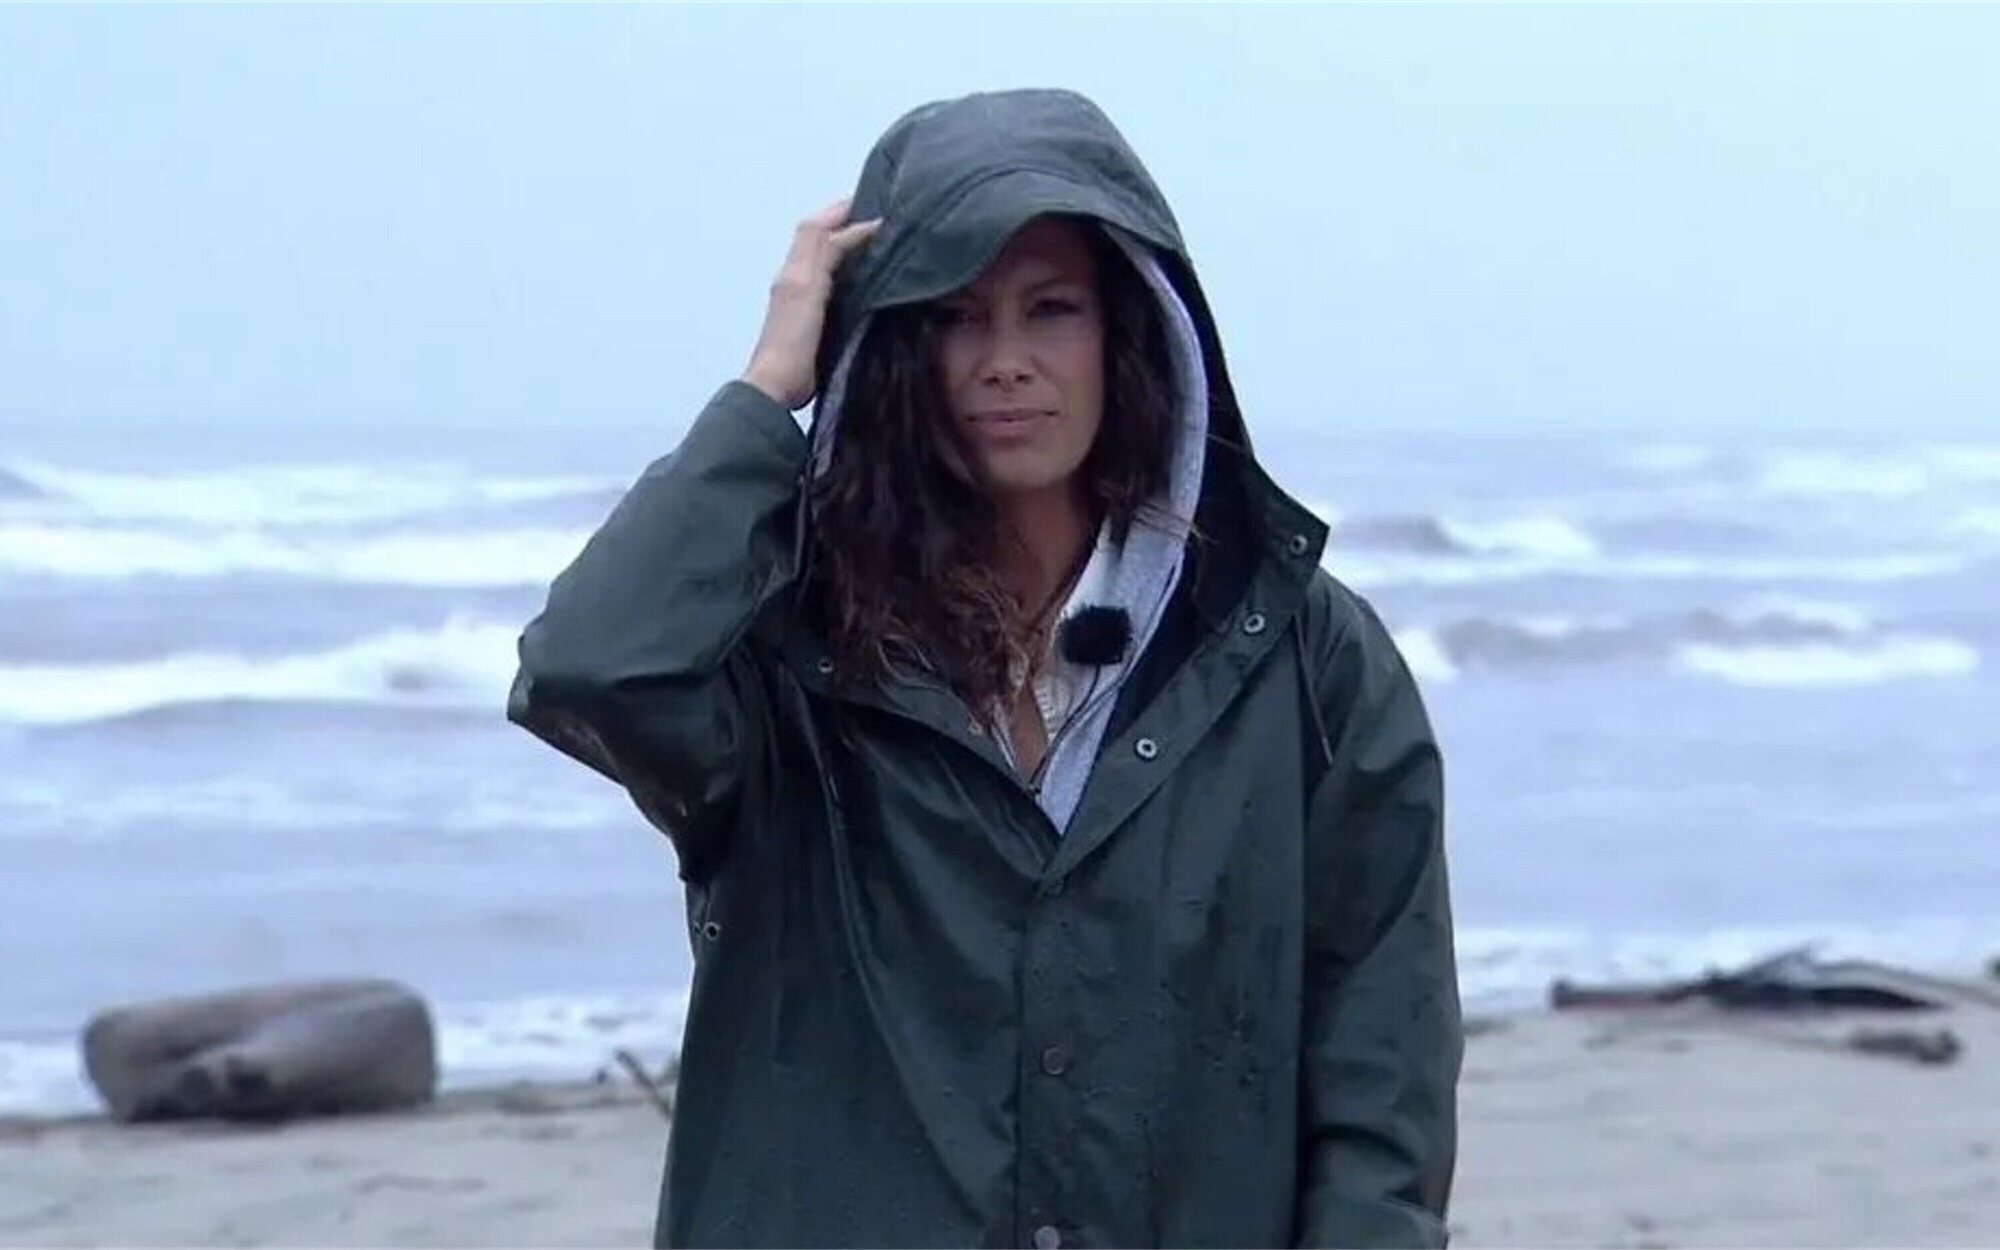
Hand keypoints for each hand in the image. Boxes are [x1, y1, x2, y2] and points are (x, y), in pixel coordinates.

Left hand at [741, 198, 881, 410]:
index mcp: (795, 269)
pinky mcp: (812, 320)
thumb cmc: (793, 339)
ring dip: (845, 241)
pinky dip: (846, 268)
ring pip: (822, 257)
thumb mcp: (807, 288)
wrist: (777, 386)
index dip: (845, 215)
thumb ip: (826, 255)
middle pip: (817, 237)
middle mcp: (796, 277)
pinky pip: (829, 281)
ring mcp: (802, 299)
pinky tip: (867, 276)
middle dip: (844, 220)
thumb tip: (856, 230)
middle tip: (879, 216)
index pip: (818, 229)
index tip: (881, 212)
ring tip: (878, 239)